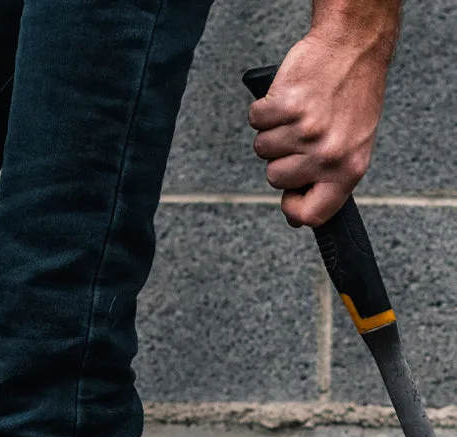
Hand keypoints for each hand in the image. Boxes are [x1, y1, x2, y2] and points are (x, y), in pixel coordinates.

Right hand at [248, 31, 390, 227]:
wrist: (353, 45)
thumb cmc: (353, 94)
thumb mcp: (354, 144)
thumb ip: (328, 181)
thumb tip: (297, 217)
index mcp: (349, 168)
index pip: (313, 214)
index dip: (294, 209)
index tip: (291, 196)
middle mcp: (328, 153)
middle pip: (275, 179)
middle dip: (281, 157)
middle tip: (303, 133)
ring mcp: (306, 131)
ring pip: (262, 150)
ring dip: (274, 131)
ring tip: (299, 112)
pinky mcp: (286, 107)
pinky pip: (256, 121)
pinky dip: (265, 109)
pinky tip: (288, 98)